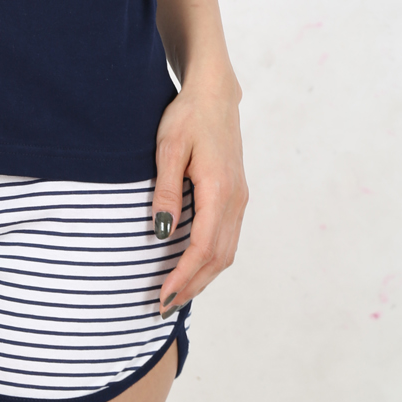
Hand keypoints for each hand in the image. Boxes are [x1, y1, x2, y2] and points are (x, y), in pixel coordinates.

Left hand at [151, 68, 247, 317]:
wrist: (215, 95)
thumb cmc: (188, 116)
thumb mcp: (168, 147)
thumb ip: (166, 189)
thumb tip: (162, 231)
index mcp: (219, 190)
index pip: (203, 248)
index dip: (183, 276)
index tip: (162, 295)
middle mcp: (236, 200)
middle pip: (218, 258)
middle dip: (192, 286)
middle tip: (164, 306)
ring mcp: (240, 199)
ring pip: (227, 252)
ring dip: (202, 277)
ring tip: (176, 295)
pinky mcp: (237, 196)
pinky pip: (227, 239)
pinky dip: (211, 261)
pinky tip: (193, 268)